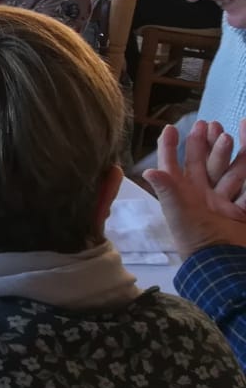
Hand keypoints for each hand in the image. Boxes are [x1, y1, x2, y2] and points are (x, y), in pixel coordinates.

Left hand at [142, 121, 245, 256]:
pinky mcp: (240, 210)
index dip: (170, 149)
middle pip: (202, 165)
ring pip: (227, 170)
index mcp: (183, 198)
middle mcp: (202, 198)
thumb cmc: (198, 241)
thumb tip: (150, 170)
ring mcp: (224, 203)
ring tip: (226, 130)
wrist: (225, 264)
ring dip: (226, 152)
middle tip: (206, 123)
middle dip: (203, 144)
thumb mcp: (180, 216)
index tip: (170, 128)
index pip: (173, 168)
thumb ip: (168, 192)